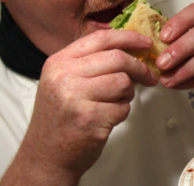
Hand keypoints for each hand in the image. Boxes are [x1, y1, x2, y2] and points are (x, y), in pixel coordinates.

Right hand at [0, 29, 156, 184]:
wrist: (46, 155)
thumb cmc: (59, 118)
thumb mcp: (62, 80)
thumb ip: (89, 62)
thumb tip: (129, 48)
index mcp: (59, 62)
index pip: (101, 39)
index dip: (129, 38)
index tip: (146, 44)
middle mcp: (65, 77)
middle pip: (118, 58)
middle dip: (139, 67)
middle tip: (148, 76)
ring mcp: (76, 98)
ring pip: (123, 82)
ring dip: (127, 94)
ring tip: (114, 102)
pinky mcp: (90, 119)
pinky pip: (122, 108)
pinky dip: (121, 113)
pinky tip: (106, 118)